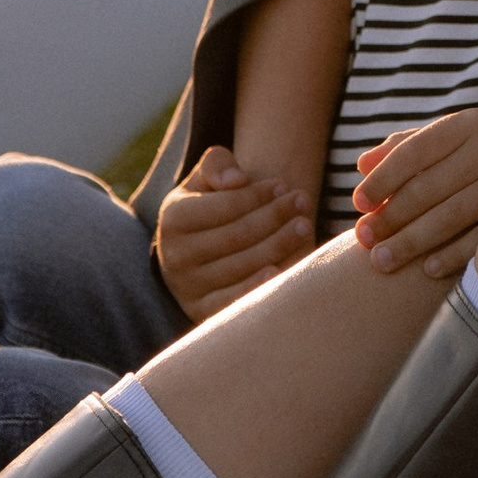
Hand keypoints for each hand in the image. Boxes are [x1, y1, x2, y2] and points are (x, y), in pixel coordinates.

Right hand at [153, 146, 313, 322]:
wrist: (189, 254)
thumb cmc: (205, 207)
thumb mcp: (203, 180)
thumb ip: (216, 165)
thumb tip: (237, 180)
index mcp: (173, 219)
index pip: (224, 206)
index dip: (257, 195)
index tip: (284, 185)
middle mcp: (175, 256)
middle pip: (237, 235)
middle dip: (275, 216)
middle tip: (304, 201)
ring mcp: (188, 287)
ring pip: (241, 266)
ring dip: (278, 245)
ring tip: (305, 226)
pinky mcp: (201, 311)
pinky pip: (233, 301)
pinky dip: (257, 287)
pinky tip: (280, 271)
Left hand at [351, 104, 477, 282]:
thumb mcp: (462, 135)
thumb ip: (412, 146)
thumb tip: (363, 164)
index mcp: (471, 124)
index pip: (414, 152)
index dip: (382, 180)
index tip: (357, 205)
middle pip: (428, 188)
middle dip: (390, 217)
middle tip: (361, 241)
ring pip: (450, 216)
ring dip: (411, 242)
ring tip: (380, 262)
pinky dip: (453, 255)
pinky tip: (427, 269)